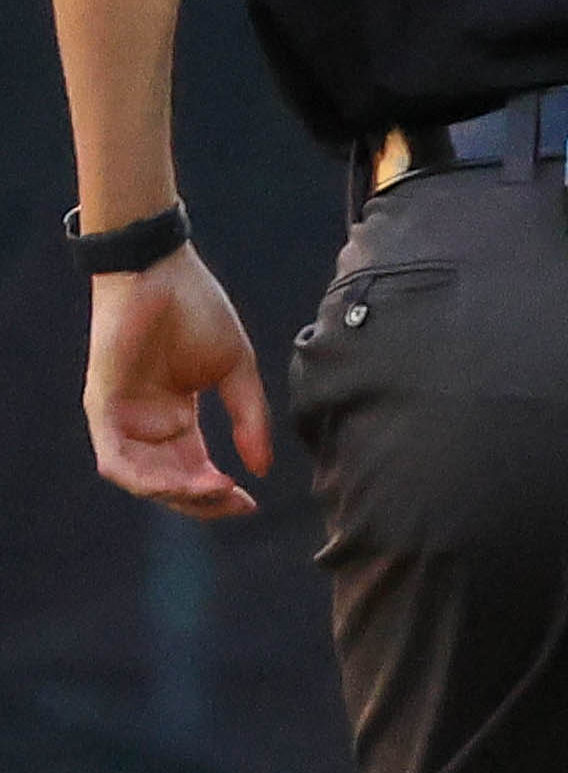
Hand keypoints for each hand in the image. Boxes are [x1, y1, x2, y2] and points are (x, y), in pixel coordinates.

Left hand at [85, 251, 267, 518]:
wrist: (159, 269)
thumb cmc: (196, 310)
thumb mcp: (236, 371)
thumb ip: (249, 420)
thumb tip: (261, 469)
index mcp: (175, 418)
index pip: (194, 472)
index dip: (220, 495)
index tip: (252, 501)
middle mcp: (145, 423)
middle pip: (168, 484)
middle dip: (202, 502)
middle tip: (236, 501)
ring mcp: (121, 416)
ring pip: (140, 480)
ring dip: (177, 496)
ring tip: (214, 490)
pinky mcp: (102, 405)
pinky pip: (116, 460)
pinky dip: (147, 480)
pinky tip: (182, 482)